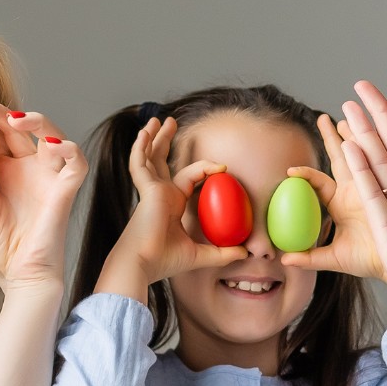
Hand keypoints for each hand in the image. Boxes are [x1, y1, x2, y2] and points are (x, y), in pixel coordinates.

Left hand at [0, 94, 88, 294]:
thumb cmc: (0, 250)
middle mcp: (29, 167)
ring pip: (52, 133)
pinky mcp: (66, 189)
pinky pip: (75, 161)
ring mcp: (49, 176)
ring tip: (13, 118)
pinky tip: (51, 144)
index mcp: (6, 170)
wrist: (21, 278)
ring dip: (36, 120)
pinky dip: (68, 148)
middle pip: (19, 126)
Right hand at [100, 116, 247, 291]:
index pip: (186, 178)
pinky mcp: (147, 189)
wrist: (145, 264)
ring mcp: (151, 190)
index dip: (203, 170)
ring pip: (151, 157)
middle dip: (165, 142)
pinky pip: (141, 163)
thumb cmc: (165, 262)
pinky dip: (141, 148)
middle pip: (161, 161)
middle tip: (171, 124)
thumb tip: (245, 252)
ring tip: (159, 120)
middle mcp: (160, 194)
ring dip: (155, 138)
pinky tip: (145, 133)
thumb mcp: (201, 255)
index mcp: (170, 205)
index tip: (222, 168)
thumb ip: (222, 252)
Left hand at [280, 113, 382, 279]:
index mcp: (342, 203)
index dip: (306, 174)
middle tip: (324, 118)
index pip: (320, 181)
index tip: (290, 170)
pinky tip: (365, 131)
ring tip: (346, 111)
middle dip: (334, 136)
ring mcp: (374, 185)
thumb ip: (310, 257)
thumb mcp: (336, 258)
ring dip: (353, 132)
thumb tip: (285, 259)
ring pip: (361, 152)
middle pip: (342, 157)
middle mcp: (357, 189)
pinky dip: (372, 146)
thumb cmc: (370, 260)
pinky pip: (380, 162)